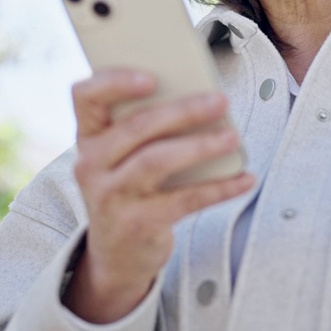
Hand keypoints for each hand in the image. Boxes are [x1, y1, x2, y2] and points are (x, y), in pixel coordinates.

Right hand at [64, 69, 254, 322]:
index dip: (115, 81)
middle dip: (183, 111)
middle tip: (220, 100)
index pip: (86, 96)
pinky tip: (244, 178)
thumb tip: (201, 98)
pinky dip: (219, 188)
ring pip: (157, 161)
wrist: (117, 253)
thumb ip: (146, 127)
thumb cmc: (130, 187)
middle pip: (136, 127)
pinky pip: (184, 200)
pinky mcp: (137, 224)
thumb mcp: (123, 156)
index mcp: (88, 137)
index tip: (152, 76)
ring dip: (200, 146)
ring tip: (233, 136)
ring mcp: (111, 196)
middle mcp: (91, 165)